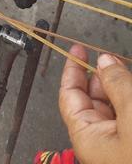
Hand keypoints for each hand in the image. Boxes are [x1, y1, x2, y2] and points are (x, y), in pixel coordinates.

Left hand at [59, 45, 131, 163]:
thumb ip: (117, 84)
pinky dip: (131, 101)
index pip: (70, 96)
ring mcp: (121, 145)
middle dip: (101, 77)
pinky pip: (130, 117)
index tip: (78, 50)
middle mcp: (102, 142)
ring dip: (120, 88)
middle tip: (110, 57)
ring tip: (126, 69)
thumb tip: (105, 61)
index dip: (72, 70)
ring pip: (116, 108)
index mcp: (88, 137)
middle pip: (93, 100)